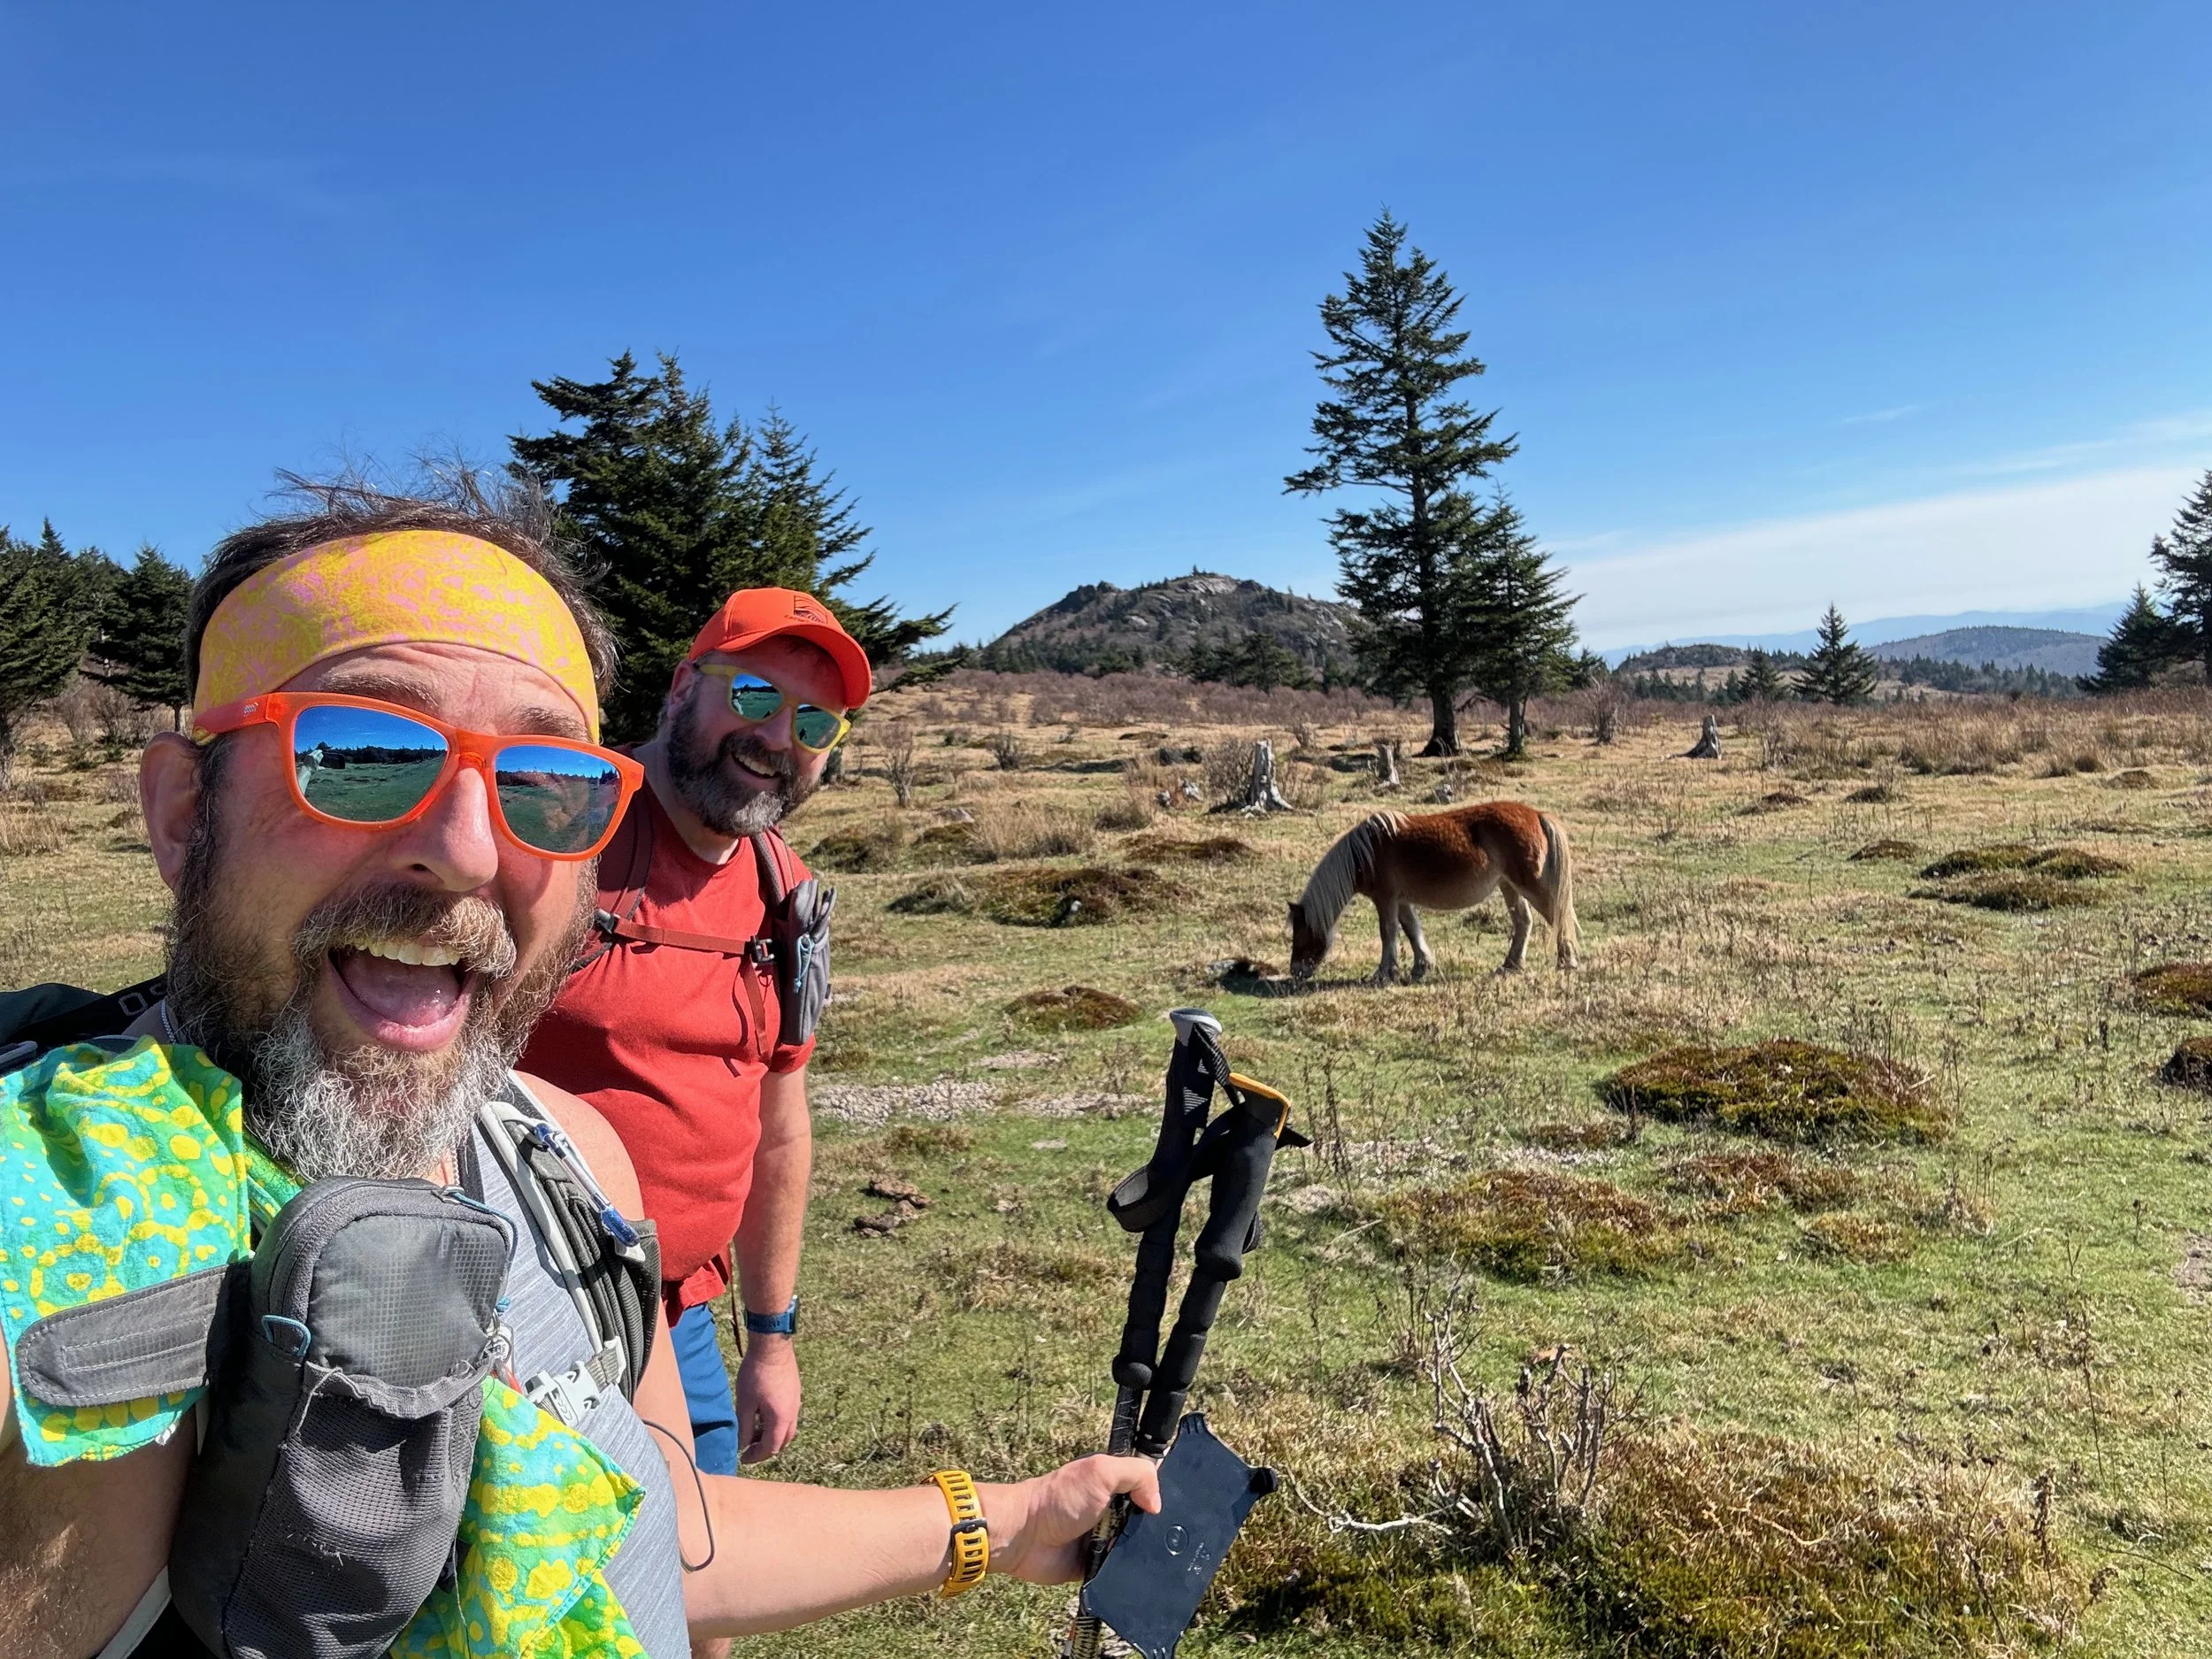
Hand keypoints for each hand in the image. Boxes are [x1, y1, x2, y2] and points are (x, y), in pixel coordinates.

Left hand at [734, 1338, 800, 1464]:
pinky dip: (777, 1423)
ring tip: (755, 1431)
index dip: (756, 1456)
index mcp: (780, 1419)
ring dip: (773, 1435)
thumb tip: (742, 1445)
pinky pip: (789, 1416)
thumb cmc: (755, 1375)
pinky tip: (763, 1414)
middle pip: (783, 1441)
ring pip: (788, 1429)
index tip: (742, 1457)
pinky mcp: (795, 1392)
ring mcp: (796, 1402)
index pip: (770, 1448)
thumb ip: (744, 1427)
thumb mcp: (744, 1403)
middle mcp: (793, 1414)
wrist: (772, 1347)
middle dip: (766, 1448)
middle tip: (750, 1447)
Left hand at [983, 1455, 1161, 1582]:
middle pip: (1147, 1520)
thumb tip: (1157, 1505)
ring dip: (1142, 1552)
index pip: (1148, 1486)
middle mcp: (1111, 1510)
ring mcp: (1105, 1538)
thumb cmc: (1058, 1499)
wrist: (1026, 1536)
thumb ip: (1136, 1474)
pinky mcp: (1097, 1564)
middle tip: (1174, 1537)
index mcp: (1113, 1484)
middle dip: (1156, 1528)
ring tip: (1158, 1558)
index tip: (1182, 1507)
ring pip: (1137, 1547)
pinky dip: (1127, 1572)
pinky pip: (1121, 1570)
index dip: (1163, 1494)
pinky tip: (1139, 1574)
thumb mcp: (1100, 1472)